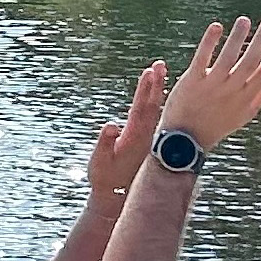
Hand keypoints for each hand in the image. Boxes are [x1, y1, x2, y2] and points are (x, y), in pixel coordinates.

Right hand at [90, 63, 169, 198]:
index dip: (146, 89)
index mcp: (134, 136)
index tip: (150, 71)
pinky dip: (155, 103)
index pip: (142, 107)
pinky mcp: (145, 142)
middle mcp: (144, 135)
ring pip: (154, 110)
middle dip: (156, 84)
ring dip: (157, 91)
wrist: (114, 195)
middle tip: (160, 64)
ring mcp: (146, 138)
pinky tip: (158, 96)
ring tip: (161, 74)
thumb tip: (110, 125)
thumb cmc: (104, 178)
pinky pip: (153, 118)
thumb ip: (104, 143)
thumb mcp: (99, 160)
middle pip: (152, 104)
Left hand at [159, 15, 260, 147]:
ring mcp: (211, 86)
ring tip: (245, 20)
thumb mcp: (240, 118)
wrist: (184, 142)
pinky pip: (202, 58)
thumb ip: (256, 99)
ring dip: (238, 36)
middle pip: (252, 60)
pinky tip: (217, 26)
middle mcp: (231, 91)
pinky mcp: (192, 82)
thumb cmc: (214, 127)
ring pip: (229, 57)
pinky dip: (210, 41)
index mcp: (246, 98)